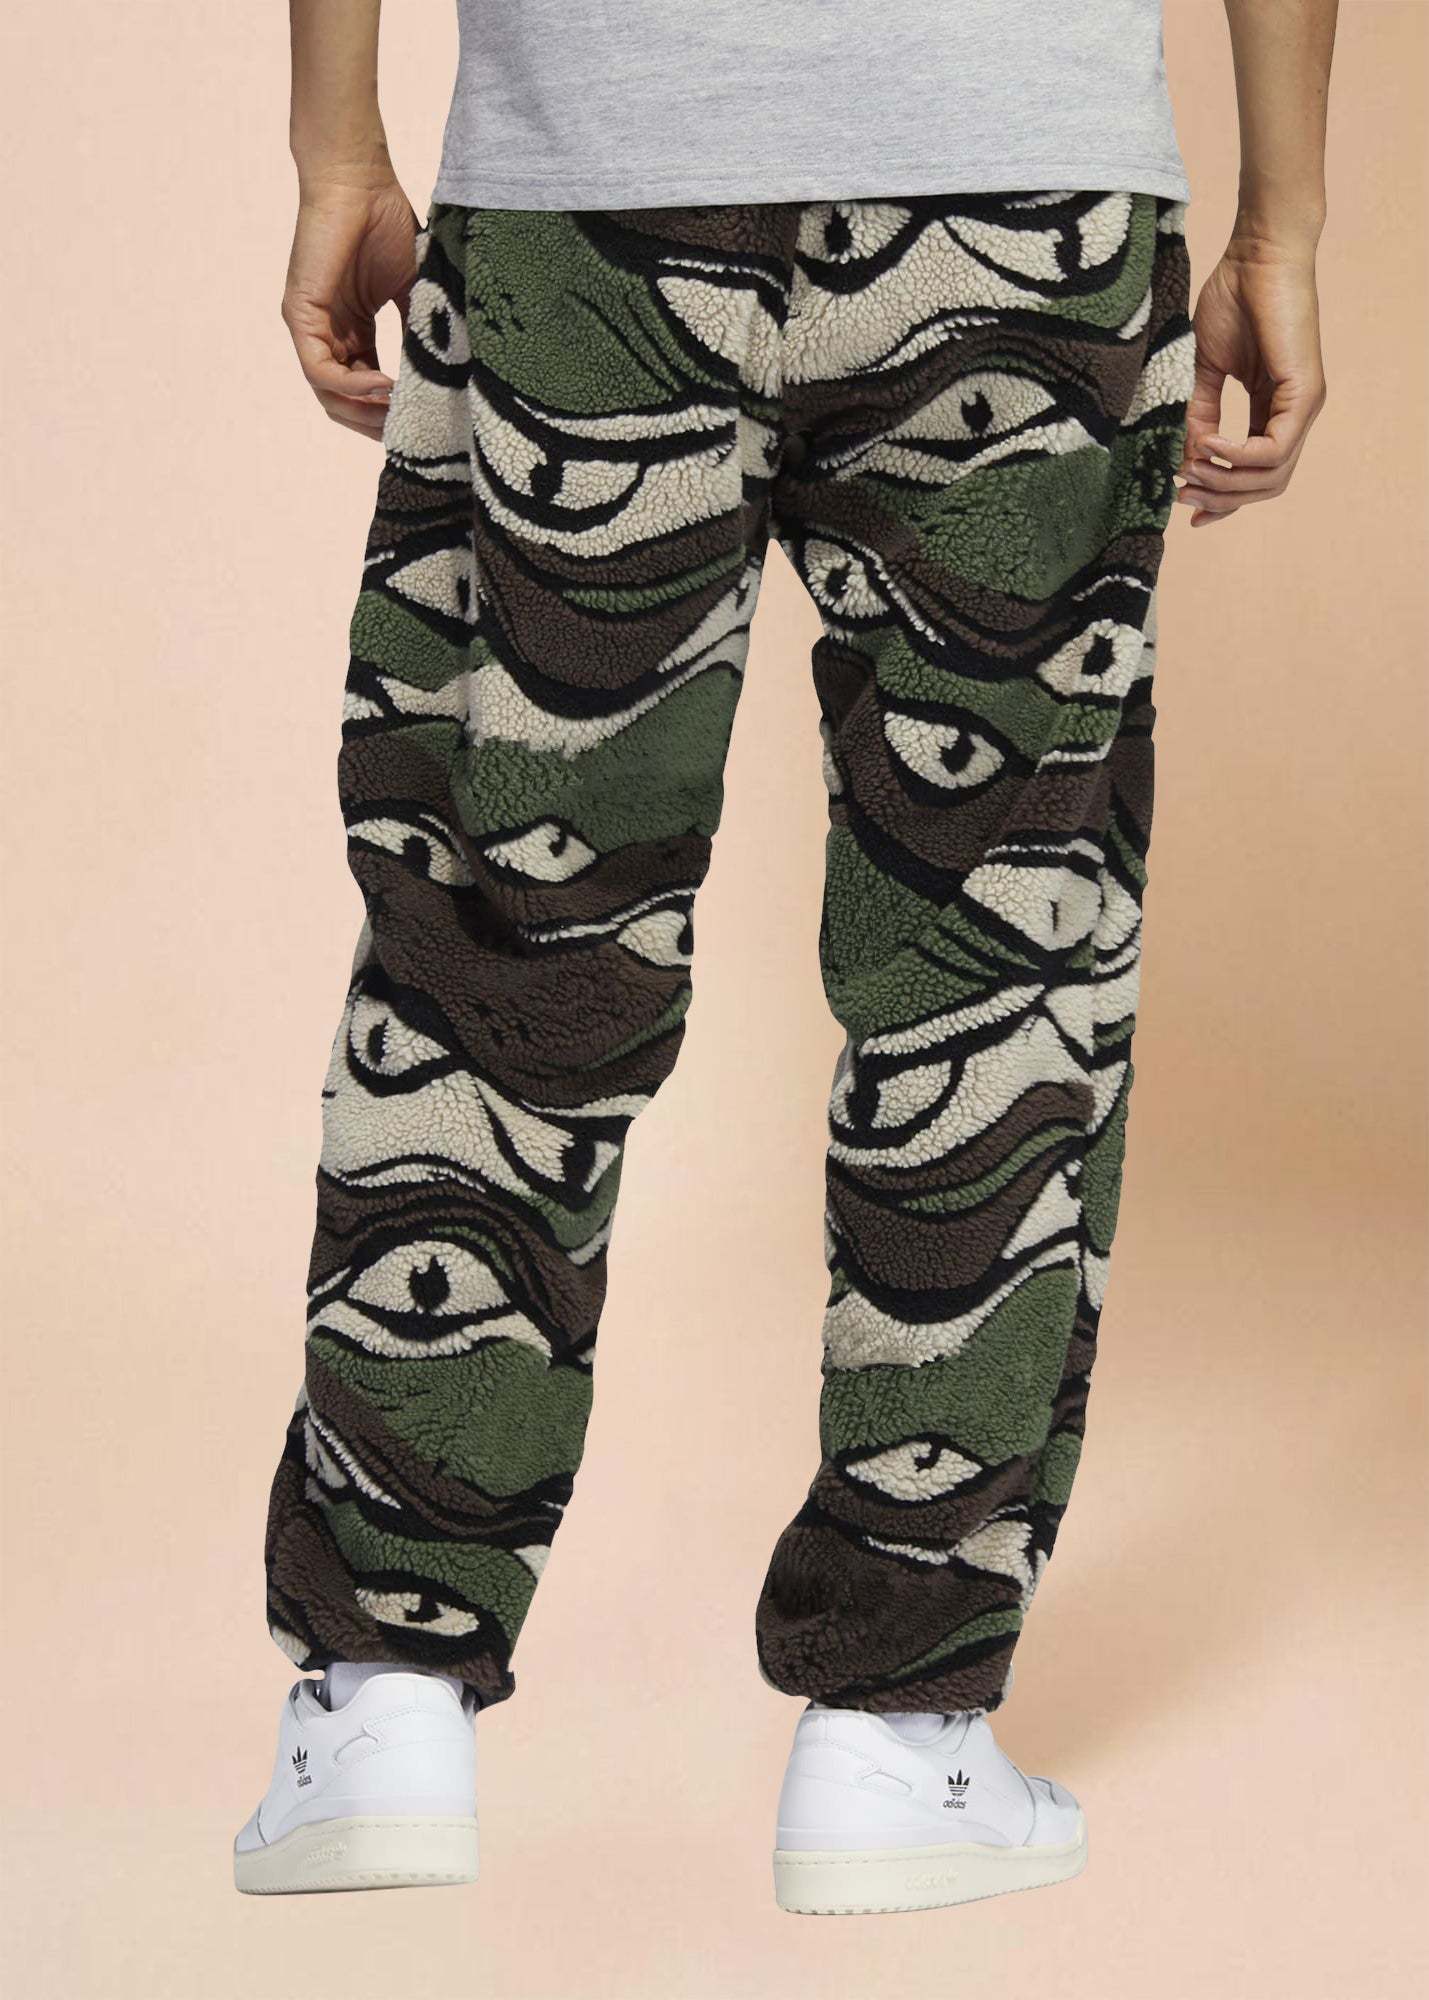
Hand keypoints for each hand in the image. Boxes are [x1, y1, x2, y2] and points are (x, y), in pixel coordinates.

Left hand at [281, 178, 419, 439]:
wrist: (360, 179)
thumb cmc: (387, 222)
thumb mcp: (416, 290)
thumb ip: (424, 332)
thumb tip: (452, 374)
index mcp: (353, 331)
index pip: (367, 389)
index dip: (393, 412)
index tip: (424, 426)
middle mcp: (329, 335)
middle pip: (345, 403)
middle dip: (378, 424)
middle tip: (412, 436)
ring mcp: (311, 328)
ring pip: (329, 396)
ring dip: (365, 413)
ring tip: (400, 417)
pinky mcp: (301, 315)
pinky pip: (321, 371)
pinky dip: (353, 387)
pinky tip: (385, 387)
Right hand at [1177, 237, 1326, 525]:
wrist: (1256, 254)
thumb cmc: (1232, 299)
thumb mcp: (1204, 369)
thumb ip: (1197, 414)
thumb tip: (1182, 458)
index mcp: (1272, 410)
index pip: (1254, 474)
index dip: (1221, 497)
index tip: (1184, 504)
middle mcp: (1293, 415)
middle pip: (1265, 486)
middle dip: (1221, 497)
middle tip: (1182, 491)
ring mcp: (1304, 406)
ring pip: (1272, 477)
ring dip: (1227, 481)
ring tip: (1191, 467)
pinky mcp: (1305, 393)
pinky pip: (1274, 449)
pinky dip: (1239, 454)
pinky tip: (1210, 443)